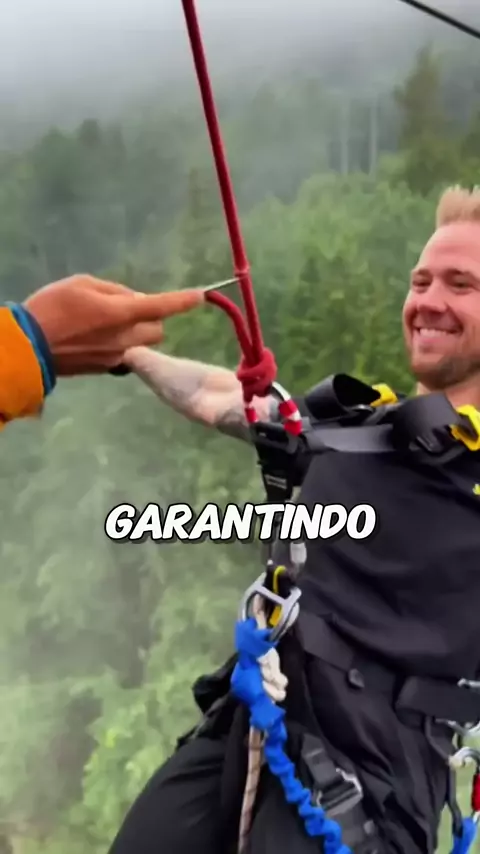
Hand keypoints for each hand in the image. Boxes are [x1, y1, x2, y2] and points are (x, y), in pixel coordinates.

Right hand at [23, 275, 203, 375]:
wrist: (30, 347)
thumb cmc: (52, 307)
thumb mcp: (82, 284)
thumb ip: (115, 291)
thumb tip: (134, 300)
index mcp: (121, 313)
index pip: (161, 306)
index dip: (182, 301)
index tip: (199, 296)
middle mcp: (125, 338)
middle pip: (157, 330)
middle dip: (151, 319)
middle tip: (127, 309)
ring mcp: (117, 357)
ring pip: (144, 345)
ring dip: (138, 333)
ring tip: (111, 324)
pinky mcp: (107, 369)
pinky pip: (126, 355)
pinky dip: (122, 345)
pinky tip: (99, 338)